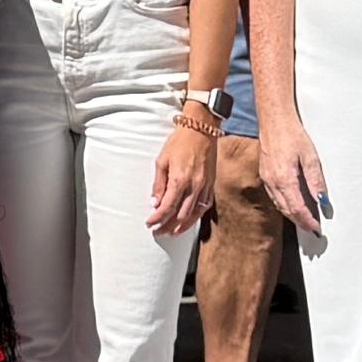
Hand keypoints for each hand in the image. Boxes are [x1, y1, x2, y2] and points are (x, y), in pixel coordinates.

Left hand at [149, 116, 216, 239]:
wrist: (201, 130)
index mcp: (180, 180)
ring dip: (183, 226)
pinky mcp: (211, 184)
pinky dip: (196, 216)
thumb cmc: (179, 142)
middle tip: (158, 231)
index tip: (150, 224)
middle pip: (181, 215)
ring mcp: (205, 186)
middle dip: (168, 226)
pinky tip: (189, 220)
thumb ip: (159, 184)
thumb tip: (155, 202)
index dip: (157, 219)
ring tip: (172, 232)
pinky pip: (205, 206)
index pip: (167, 207)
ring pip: (195, 214)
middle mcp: (194, 186)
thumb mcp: (162, 160)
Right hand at [264, 119, 331, 232]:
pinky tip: (291, 204)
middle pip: (287, 210)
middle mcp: (273, 182)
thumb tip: (322, 200)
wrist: (274, 120)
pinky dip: (284, 204)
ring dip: (292, 215)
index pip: (297, 209)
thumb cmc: (291, 134)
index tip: (317, 228)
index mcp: (285, 179)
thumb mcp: (310, 157)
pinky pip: (274, 196)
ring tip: (304, 220)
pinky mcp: (265, 175)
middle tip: (312, 228)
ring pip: (279, 205)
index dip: (308, 221)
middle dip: (300, 221)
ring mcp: (267, 179)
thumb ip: (316, 181)